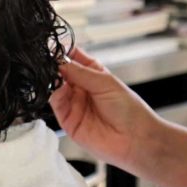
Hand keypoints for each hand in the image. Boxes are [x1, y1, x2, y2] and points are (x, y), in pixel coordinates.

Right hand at [52, 46, 160, 172]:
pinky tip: (59, 89)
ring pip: (55, 88)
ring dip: (53, 80)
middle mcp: (82, 88)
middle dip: (55, 66)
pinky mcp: (69, 121)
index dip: (63, 52)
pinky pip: (56, 105)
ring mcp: (74, 104)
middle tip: (51, 62)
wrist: (135, 138)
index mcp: (93, 74)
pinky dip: (54, 95)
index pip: (73, 58)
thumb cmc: (130, 110)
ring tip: (56, 75)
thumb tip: (59, 61)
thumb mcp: (105, 82)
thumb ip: (80, 72)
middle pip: (61, 73)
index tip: (54, 48)